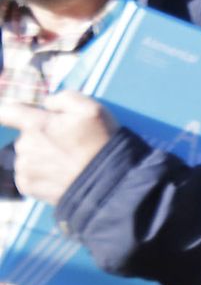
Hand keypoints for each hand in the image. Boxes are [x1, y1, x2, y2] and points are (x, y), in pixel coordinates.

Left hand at [0, 92, 118, 204]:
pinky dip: (41, 172)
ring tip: (67, 161)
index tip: (11, 112)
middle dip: (42, 136)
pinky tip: (60, 174)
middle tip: (68, 143)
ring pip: (28, 154)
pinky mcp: (27, 186)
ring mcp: (23, 168)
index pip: (7, 112)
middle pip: (26, 135)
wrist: (106, 183)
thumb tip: (47, 103)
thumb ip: (64, 98)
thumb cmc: (100, 143)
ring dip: (42, 155)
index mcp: (36, 124)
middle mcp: (24, 146)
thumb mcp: (92, 108)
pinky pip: (28, 173)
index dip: (7, 110)